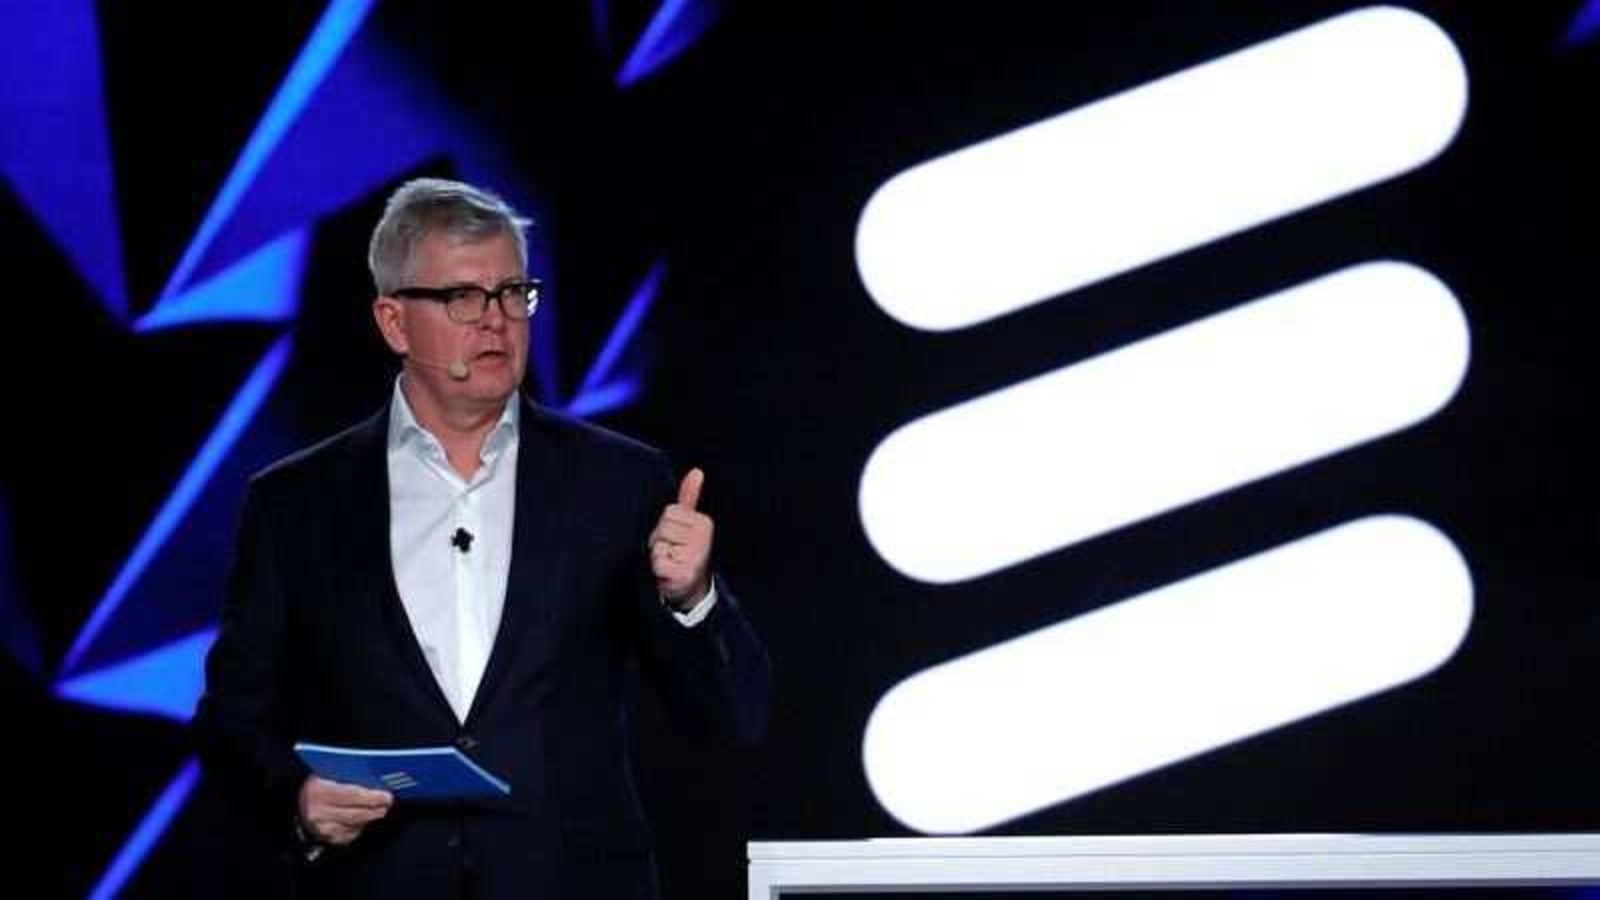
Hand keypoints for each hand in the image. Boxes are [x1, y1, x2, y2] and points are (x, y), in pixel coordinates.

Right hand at [297, 775, 392, 846]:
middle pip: (356, 814)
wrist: (297, 802)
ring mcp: (322, 828)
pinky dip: (360, 826)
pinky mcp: (326, 839)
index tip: (386, 796)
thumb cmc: (317, 784)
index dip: (372, 797)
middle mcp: (318, 812)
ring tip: (380, 809)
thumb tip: (374, 779)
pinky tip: (366, 819)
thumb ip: (347, 776)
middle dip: (375, 809)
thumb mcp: (327, 773)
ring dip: (370, 817)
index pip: (352, 796)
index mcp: (319, 791)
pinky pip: (350, 834)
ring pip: (355, 825)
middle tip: (387, 803)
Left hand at [649, 468, 713, 607]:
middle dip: (661, 540)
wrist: (692, 587)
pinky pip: (658, 562)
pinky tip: (670, 573)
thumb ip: (690, 496)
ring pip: (659, 544)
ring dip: (660, 554)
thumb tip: (697, 471)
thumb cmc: (685, 551)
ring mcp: (695, 557)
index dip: (665, 526)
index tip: (676, 538)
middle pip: (663, 527)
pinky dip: (658, 569)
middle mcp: (703, 539)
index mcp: (704, 523)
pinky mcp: (684, 573)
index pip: (669, 512)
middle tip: (673, 552)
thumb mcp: (688, 522)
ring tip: (672, 561)